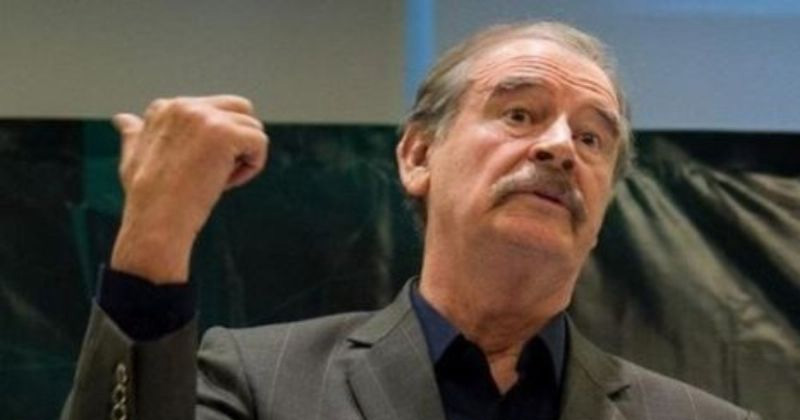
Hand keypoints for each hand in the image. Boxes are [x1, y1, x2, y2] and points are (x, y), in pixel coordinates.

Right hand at [110, 95, 267, 283]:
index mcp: (166, 107)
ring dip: (244, 158)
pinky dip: (253, 167)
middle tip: (217, 172)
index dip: (215, 144)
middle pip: (240, 109)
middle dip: (239, 141)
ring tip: (218, 181)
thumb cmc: (146, 198)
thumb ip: (134, 134)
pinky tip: (228, 183)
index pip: (215, 111)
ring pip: (253, 128)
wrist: (156, 222)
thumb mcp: (133, 158)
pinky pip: (260, 142)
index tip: (195, 169)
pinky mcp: (224, 134)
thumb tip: (122, 118)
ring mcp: (205, 118)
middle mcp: (185, 105)